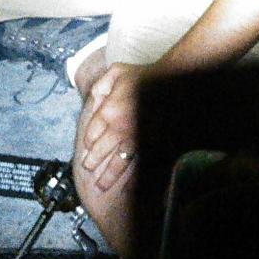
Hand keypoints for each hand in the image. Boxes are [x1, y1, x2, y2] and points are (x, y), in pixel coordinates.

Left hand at [80, 62, 143, 191]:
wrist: (171, 84)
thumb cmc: (143, 76)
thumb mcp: (117, 72)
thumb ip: (100, 86)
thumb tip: (92, 102)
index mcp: (108, 111)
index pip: (91, 134)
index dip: (88, 142)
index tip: (87, 146)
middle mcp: (118, 129)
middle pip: (100, 152)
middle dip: (92, 162)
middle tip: (88, 168)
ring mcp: (134, 139)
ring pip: (117, 162)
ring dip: (108, 176)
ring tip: (101, 186)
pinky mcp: (147, 145)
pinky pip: (135, 164)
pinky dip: (129, 176)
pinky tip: (125, 186)